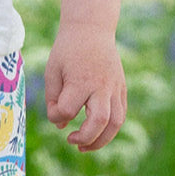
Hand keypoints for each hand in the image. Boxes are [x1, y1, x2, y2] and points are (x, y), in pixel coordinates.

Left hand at [44, 21, 126, 150]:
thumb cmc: (67, 50)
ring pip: (116, 123)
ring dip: (102, 140)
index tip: (53, 112)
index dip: (57, 115)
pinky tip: (97, 131)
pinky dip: (110, 128)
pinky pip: (120, 115)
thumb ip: (53, 97)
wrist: (91, 29)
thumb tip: (60, 124)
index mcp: (81, 80)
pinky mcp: (122, 89)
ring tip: (85, 146)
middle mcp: (101, 87)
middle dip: (86, 138)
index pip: (69, 109)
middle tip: (71, 142)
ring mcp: (115, 89)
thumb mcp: (53, 69)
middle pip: (99, 121)